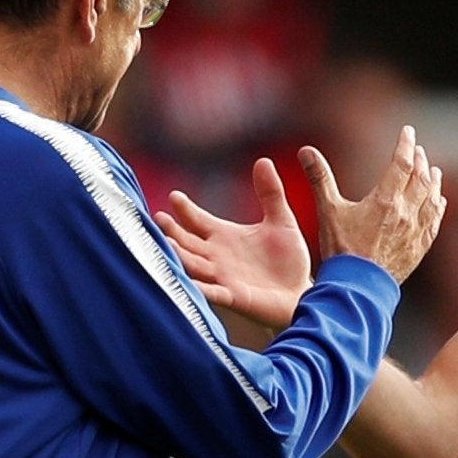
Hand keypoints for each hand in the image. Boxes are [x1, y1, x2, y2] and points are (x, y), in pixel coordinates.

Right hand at [156, 157, 313, 330]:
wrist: (300, 292)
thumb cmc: (288, 260)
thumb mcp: (281, 221)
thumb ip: (271, 193)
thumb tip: (263, 161)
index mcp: (224, 237)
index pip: (197, 220)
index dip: (185, 210)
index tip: (174, 196)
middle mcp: (217, 257)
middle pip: (186, 242)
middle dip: (172, 231)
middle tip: (157, 218)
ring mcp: (222, 278)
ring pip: (193, 265)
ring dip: (178, 256)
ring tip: (162, 245)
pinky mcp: (234, 296)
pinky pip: (212, 292)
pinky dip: (199, 289)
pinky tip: (187, 283)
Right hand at [304, 125, 444, 283]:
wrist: (357, 288)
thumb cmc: (342, 252)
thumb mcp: (328, 211)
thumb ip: (320, 179)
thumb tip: (306, 152)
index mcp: (385, 200)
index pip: (401, 163)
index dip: (405, 144)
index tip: (408, 132)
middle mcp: (405, 213)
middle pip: (420, 178)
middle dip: (419, 161)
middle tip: (418, 150)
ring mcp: (415, 231)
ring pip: (431, 199)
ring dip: (432, 181)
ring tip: (434, 171)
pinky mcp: (418, 248)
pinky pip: (434, 222)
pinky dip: (438, 207)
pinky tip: (439, 203)